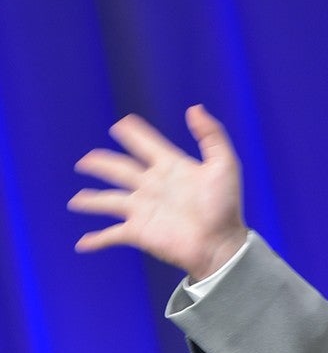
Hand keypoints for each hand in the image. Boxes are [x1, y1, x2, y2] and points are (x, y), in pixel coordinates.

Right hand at [69, 104, 247, 279]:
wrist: (222, 244)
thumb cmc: (226, 206)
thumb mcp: (224, 164)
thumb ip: (211, 135)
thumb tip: (194, 108)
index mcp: (171, 167)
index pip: (147, 145)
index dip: (135, 134)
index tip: (122, 124)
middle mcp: (153, 186)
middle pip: (120, 169)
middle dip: (102, 163)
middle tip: (86, 159)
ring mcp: (143, 209)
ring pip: (110, 201)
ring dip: (92, 201)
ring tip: (76, 201)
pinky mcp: (139, 232)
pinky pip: (112, 235)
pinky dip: (97, 239)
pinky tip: (83, 244)